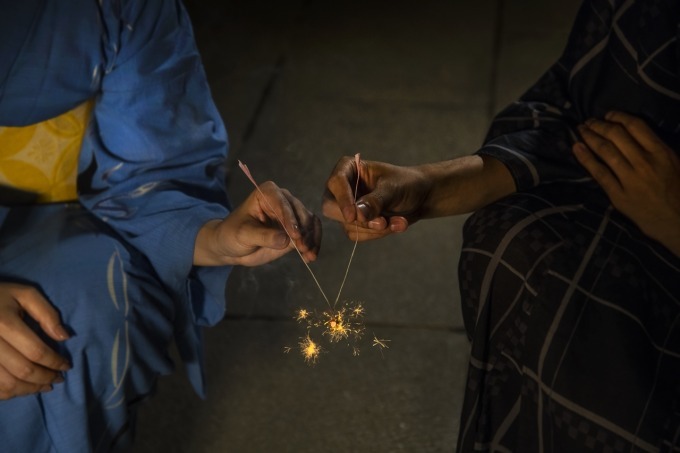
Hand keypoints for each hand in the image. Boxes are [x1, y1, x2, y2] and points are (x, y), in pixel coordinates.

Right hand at [0, 283, 70, 399]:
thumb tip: (64, 337)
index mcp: (3, 323)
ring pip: (7, 384)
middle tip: (58, 378)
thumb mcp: (24, 294)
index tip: (66, 366)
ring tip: (44, 386)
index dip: (55, 362)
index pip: (36, 351)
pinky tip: (22, 389)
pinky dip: (9, 393)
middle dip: (45, 378)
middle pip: (22, 370)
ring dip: (29, 390)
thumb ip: (46, 314)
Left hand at [194, 181, 321, 265]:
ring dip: (312, 239)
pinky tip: (311, 256)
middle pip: (301, 212)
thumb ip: (264, 236)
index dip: (290, 219)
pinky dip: (314, 244)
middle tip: (303, 248)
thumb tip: (286, 240)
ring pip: (310, 223)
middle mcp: (283, 200)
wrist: (233, 247)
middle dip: (304, 231)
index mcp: (268, 193)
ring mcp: (292, 215)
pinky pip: (312, 233)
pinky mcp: (297, 229)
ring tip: (309, 255)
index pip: (283, 203)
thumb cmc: (232, 234)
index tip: (295, 236)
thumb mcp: (243, 235)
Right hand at [322, 156, 431, 240]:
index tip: (352, 216)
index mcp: (349, 168)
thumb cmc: (406, 184)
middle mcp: (343, 187)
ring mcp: (347, 206)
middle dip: (359, 220)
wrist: (421, 196)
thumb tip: (357, 215)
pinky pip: (357, 235)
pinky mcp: (354, 222)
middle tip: (382, 223)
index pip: (335, 183)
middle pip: (332, 208)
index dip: (342, 200)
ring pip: (348, 225)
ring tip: (399, 221)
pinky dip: (377, 234)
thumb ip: (375, 201)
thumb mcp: (393, 189)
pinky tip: (395, 225)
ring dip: (375, 229)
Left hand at [574, 111, 679, 255]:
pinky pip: (599, 173)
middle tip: (589, 121)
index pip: (635, 126)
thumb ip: (655, 146)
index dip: (618, 117)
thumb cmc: (677, 190)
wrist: (677, 221)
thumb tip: (632, 131)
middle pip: (616, 136)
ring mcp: (630, 179)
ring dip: (590, 137)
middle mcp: (644, 163)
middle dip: (599, 125)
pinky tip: (576, 148)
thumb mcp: (674, 162)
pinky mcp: (618, 195)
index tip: (608, 115)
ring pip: (605, 151)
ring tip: (581, 130)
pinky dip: (585, 159)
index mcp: (661, 152)